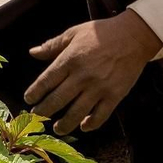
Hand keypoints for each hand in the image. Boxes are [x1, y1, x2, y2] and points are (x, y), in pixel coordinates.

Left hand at [24, 10, 161, 135]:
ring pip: (77, 112)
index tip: (28, 100)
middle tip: (37, 117)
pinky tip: (84, 126)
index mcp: (70, 59)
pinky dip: (91, 124)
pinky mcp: (115, 95)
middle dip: (44, 111)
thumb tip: (33, 52)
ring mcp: (99, 87)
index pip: (46, 81)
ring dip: (65, 123)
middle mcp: (82, 76)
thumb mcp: (73, 33)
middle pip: (58, 99)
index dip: (35, 92)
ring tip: (57, 129)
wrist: (133, 36)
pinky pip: (101, 115)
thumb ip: (52, 45)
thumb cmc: (101, 33)